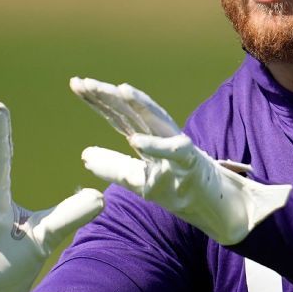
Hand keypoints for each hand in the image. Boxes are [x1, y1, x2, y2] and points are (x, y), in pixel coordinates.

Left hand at [69, 77, 289, 244]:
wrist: (217, 208)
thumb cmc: (181, 189)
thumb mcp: (140, 181)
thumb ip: (115, 166)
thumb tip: (84, 155)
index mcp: (148, 139)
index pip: (119, 115)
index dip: (98, 100)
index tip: (75, 84)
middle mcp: (162, 136)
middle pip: (133, 112)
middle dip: (109, 96)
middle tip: (82, 83)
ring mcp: (179, 147)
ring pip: (156, 121)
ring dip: (138, 105)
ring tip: (117, 90)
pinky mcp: (193, 163)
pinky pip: (174, 151)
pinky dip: (155, 146)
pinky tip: (135, 141)